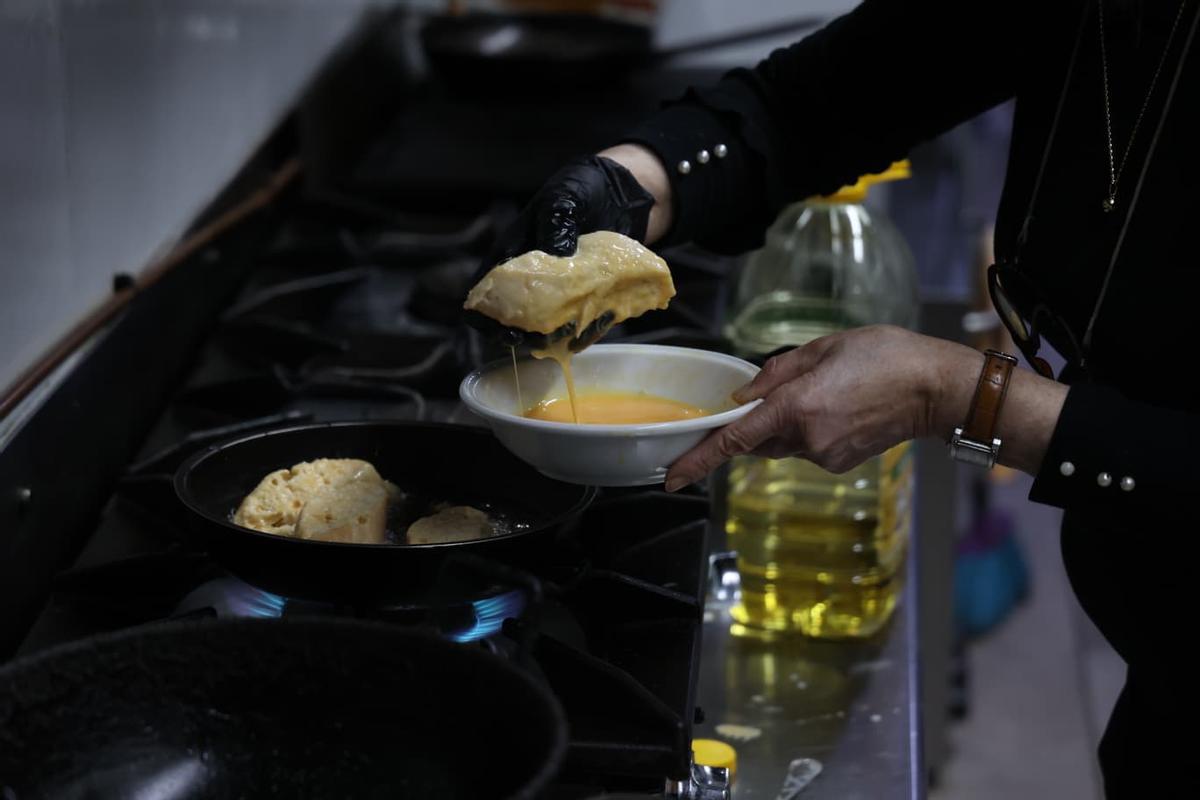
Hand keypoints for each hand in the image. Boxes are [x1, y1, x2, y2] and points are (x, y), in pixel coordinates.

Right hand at [466, 147, 669, 346]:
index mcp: (514, 253)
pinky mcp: (589, 296)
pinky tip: (593, 327)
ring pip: (547, 327)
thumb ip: (556, 227)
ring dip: (553, 338)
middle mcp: (533, 277)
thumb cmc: (583, 189)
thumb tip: (557, 259)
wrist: (623, 190)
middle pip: (513, 318)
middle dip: (519, 335)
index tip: (498, 328)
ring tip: (565, 336)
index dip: (483, 315)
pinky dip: (585, 331)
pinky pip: (582, 323)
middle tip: (533, 339)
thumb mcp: (565, 200)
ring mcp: (561, 289)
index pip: (485, 289)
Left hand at [664, 326, 983, 490]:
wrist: (938, 389)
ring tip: (831, 391)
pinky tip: (842, 407)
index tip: (673, 478)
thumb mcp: (825, 347)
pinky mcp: (840, 463)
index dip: (699, 459)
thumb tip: (742, 396)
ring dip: (789, 422)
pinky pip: (808, 447)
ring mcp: (825, 455)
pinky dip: (811, 429)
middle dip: (759, 420)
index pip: (734, 439)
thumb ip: (776, 373)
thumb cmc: (887, 356)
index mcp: (797, 406)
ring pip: (783, 443)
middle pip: (758, 438)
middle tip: (791, 390)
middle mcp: (807, 438)